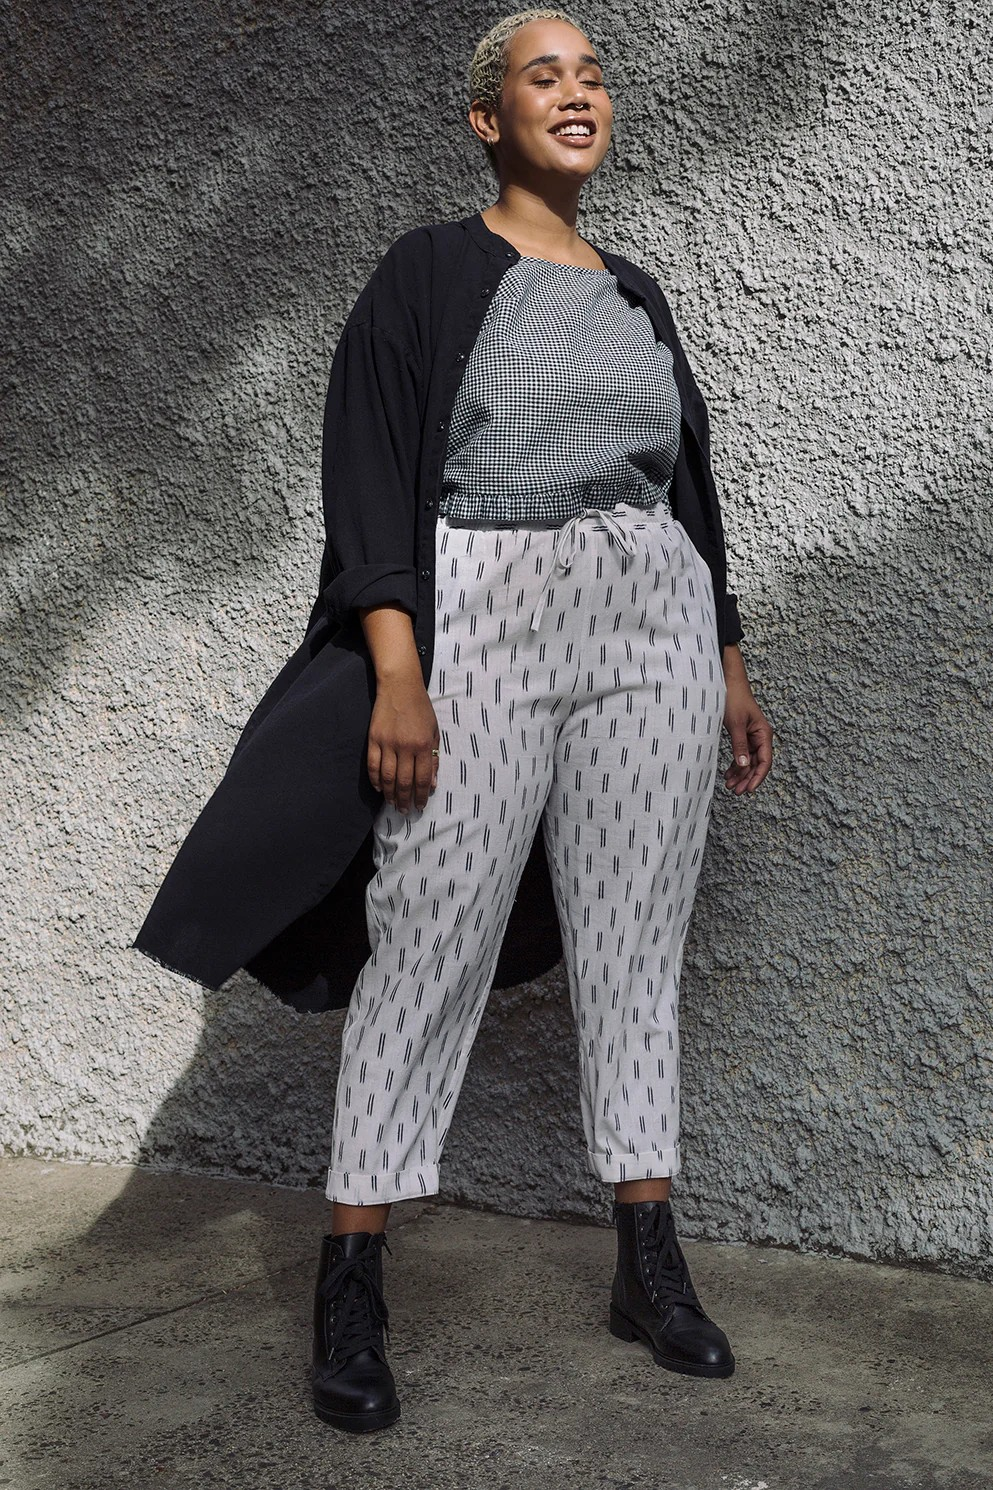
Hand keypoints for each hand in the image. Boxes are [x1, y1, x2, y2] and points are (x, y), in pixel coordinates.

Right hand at [367, 675, 439, 812]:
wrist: (400, 686)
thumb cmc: (421, 708)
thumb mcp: (434, 731)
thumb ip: (434, 758)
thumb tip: (432, 783)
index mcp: (423, 745)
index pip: (422, 778)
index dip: (421, 795)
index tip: (420, 806)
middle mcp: (405, 746)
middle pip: (403, 781)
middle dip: (405, 799)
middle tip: (405, 811)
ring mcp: (387, 743)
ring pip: (387, 776)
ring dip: (390, 794)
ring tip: (392, 803)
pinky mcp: (374, 738)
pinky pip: (373, 764)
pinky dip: (375, 779)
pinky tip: (379, 788)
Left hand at [721, 645, 772, 794]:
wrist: (727, 682)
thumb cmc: (733, 699)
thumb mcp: (735, 724)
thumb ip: (739, 745)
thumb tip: (743, 766)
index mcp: (764, 734)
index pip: (765, 761)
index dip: (758, 777)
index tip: (748, 789)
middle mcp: (760, 737)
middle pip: (756, 764)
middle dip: (746, 779)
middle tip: (735, 792)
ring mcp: (751, 737)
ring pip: (748, 761)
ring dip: (740, 774)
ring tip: (729, 786)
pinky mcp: (742, 735)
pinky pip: (741, 754)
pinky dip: (736, 764)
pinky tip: (728, 774)